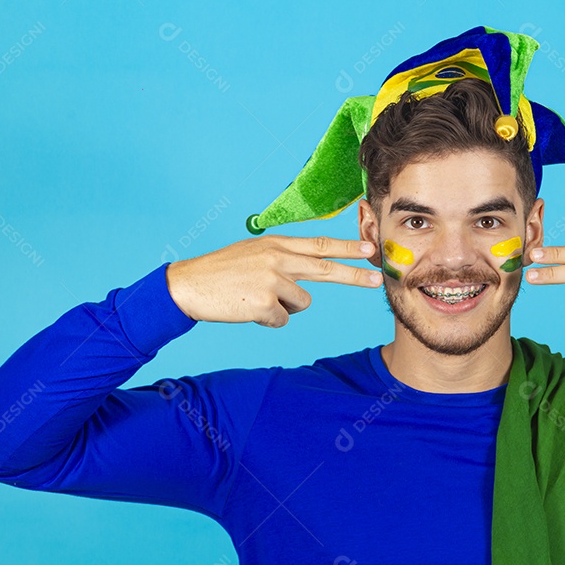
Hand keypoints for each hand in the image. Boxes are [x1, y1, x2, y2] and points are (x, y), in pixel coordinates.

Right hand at [166, 235, 381, 327]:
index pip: (319, 244)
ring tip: (256, 298)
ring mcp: (271, 280)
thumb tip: (311, 268)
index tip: (369, 248)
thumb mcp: (254, 252)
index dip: (346, 247)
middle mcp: (277, 258)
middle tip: (377, 279)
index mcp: (276, 244)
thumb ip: (283, 257)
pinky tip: (247, 308)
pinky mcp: (263, 304)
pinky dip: (268, 320)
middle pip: (325, 268)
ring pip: (301, 302)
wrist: (188, 285)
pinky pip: (282, 319)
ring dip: (284, 306)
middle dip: (354, 275)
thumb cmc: (221, 271)